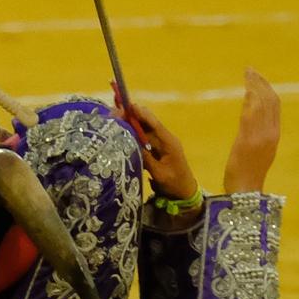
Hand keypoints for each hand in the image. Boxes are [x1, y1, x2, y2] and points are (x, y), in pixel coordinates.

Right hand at [113, 84, 198, 201]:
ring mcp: (160, 143)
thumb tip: (132, 145)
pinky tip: (121, 130)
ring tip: (114, 117)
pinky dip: (133, 132)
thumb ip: (147, 159)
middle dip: (132, 115)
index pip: (154, 124)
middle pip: (147, 123)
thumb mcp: (159, 173)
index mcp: (169, 142)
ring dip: (130, 123)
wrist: (184, 192)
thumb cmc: (174, 183)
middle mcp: (165, 139)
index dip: (142, 114)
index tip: (129, 106)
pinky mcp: (155, 148)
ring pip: (144, 129)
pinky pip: (143, 138)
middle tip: (114, 112)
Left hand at [223, 68, 280, 192]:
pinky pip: (252, 114)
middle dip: (261, 83)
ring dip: (255, 86)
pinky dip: (250, 99)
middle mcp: (271, 133)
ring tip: (247, 73)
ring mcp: (261, 136)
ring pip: (262, 104)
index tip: (258, 78)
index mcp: (273, 135)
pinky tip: (245, 90)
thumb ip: (255, 133)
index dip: (267, 89)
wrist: (245, 190)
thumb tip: (248, 114)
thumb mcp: (255, 151)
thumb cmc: (246, 174)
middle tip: (251, 70)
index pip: (274, 106)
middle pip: (270, 101)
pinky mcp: (249, 140)